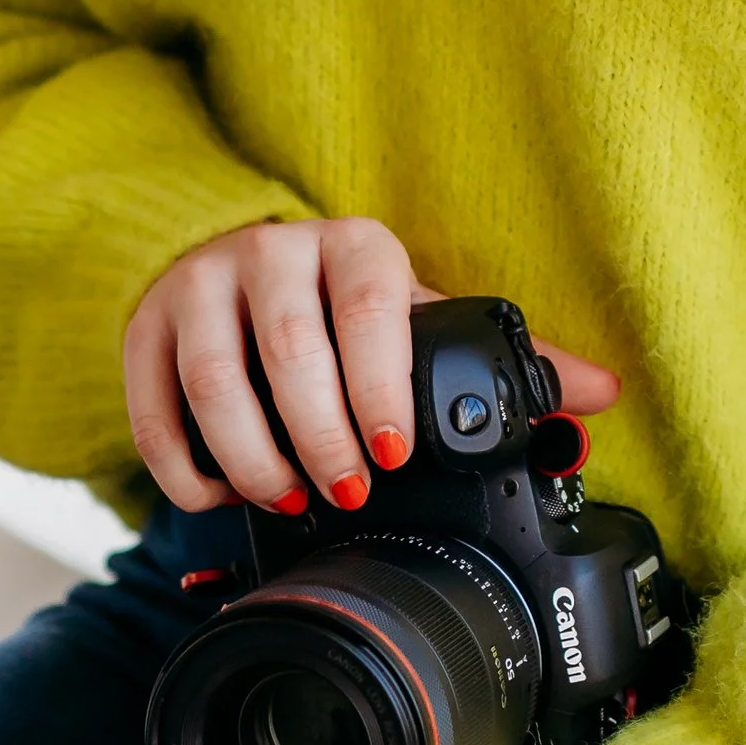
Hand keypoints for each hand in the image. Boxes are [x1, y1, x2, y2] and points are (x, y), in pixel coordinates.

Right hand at [122, 216, 621, 513]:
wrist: (235, 266)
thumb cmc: (342, 305)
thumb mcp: (420, 317)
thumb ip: (509, 358)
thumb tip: (603, 391)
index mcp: (354, 246)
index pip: (369, 307)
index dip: (380, 385)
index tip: (394, 450)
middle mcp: (271, 253)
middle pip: (289, 352)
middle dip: (319, 438)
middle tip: (344, 491)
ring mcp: (199, 287)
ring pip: (214, 382)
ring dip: (252, 458)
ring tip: (286, 499)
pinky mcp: (142, 327)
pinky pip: (152, 405)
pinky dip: (182, 466)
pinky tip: (218, 494)